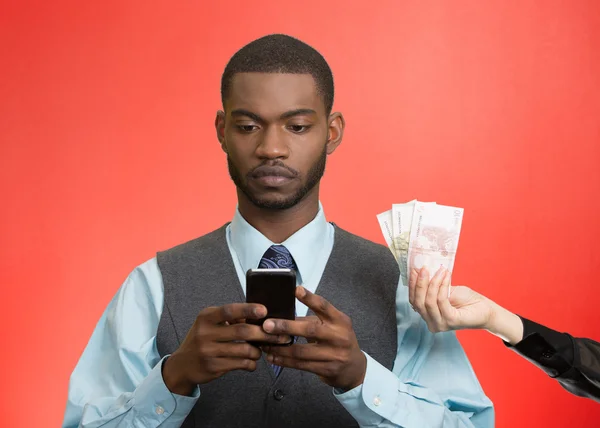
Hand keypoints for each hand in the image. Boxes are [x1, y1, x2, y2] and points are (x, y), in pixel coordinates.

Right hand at [162, 303, 290, 395]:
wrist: (182, 364)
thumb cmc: (202, 339)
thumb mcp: (210, 324)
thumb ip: (230, 319)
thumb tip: (258, 317)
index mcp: (206, 317)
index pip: (229, 310)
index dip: (248, 310)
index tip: (264, 310)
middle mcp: (205, 333)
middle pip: (242, 331)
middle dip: (263, 333)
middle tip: (277, 335)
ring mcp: (209, 351)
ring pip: (244, 350)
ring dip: (257, 351)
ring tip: (259, 350)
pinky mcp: (213, 367)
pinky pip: (240, 364)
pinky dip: (251, 363)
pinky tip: (251, 362)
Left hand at [261, 286, 365, 390]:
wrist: (354, 368)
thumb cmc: (338, 340)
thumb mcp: (332, 326)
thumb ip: (312, 319)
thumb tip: (283, 313)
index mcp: (340, 321)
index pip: (324, 306)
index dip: (310, 298)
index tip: (296, 289)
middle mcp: (339, 336)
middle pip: (310, 330)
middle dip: (286, 327)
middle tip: (267, 324)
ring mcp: (334, 355)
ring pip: (302, 351)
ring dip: (280, 348)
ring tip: (264, 344)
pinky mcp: (327, 369)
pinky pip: (301, 365)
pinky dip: (285, 361)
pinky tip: (273, 357)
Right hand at [408, 267, 523, 343]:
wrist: (487, 310)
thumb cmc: (467, 301)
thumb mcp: (446, 291)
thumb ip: (434, 287)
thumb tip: (421, 271)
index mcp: (428, 316)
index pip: (413, 301)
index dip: (412, 285)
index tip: (414, 270)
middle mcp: (431, 323)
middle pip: (417, 302)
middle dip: (419, 283)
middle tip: (424, 268)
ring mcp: (440, 324)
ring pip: (428, 301)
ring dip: (433, 282)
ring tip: (440, 270)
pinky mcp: (451, 321)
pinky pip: (441, 300)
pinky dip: (442, 286)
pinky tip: (446, 276)